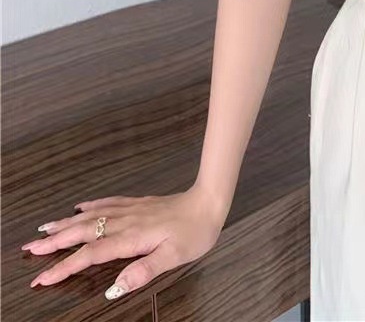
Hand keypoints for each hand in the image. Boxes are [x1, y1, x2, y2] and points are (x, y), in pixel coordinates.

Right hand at [21, 184, 227, 298]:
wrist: (209, 201)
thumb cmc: (195, 231)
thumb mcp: (174, 257)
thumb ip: (144, 271)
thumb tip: (115, 288)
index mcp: (131, 238)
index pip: (90, 255)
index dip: (64, 267)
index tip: (41, 278)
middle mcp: (126, 222)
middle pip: (83, 232)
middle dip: (54, 242)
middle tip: (28, 250)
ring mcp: (131, 210)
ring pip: (91, 216)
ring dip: (66, 223)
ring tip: (43, 229)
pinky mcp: (139, 203)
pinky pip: (108, 203)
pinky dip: (91, 206)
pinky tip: (80, 207)